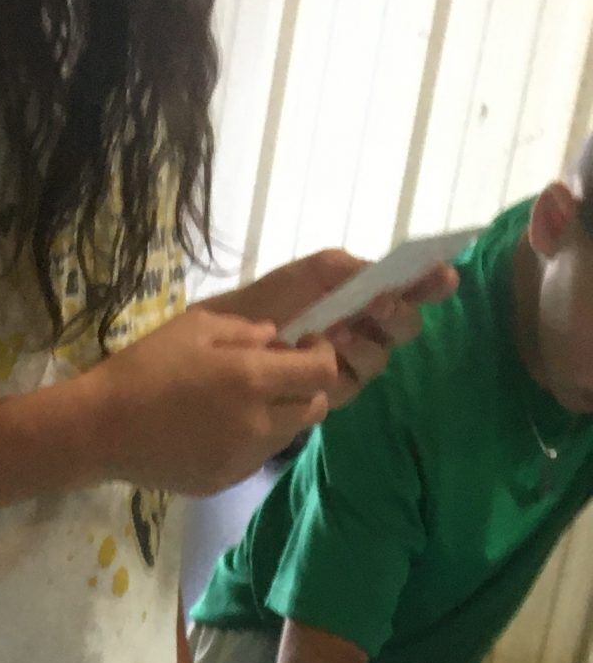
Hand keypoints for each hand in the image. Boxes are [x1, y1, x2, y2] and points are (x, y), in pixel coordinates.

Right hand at [85, 306, 338, 495]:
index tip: (305, 346)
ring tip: (248, 402)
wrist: (100, 430)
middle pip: (316, 408)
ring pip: (289, 435)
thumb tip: (273, 339)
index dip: (323, 355)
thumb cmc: (143, 368)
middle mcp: (256, 423)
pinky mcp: (223, 481)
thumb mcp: (196, 328)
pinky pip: (257, 458)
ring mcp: (241, 458)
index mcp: (251, 379)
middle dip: (308, 387)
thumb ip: (244, 331)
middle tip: (281, 375)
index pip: (322, 372)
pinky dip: (253, 440)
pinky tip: (221, 428)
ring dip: (282, 415)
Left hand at [221, 247, 459, 404]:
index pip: (408, 290)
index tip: (443, 278)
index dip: (429, 284)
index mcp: (362, 296)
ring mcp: (347, 364)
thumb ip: (340, 269)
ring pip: (379, 358)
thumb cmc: (262, 304)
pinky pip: (349, 385)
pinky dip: (340, 367)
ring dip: (365, 342)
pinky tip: (323, 351)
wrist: (220, 342)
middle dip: (398, 315)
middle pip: (403, 328)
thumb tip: (382, 272)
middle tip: (380, 304)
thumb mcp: (301, 276)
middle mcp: (362, 330)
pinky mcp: (326, 393)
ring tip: (337, 330)